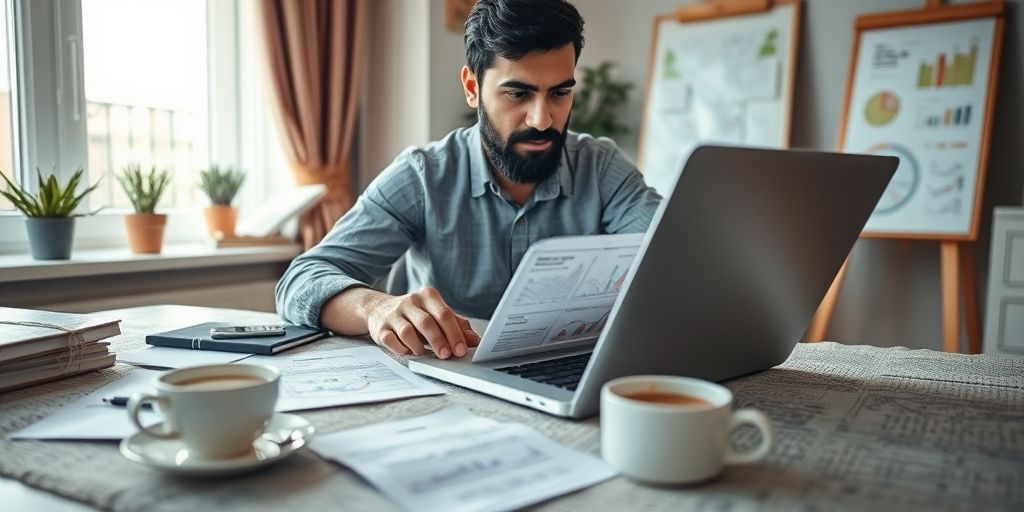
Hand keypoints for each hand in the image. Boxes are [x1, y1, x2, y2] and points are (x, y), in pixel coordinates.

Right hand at [366, 287, 480, 357]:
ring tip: (423, 353)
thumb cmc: (415, 315)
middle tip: (446, 355)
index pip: (444, 314)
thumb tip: (474, 340)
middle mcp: (410, 301)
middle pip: (427, 323)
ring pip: (407, 332)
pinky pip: (391, 340)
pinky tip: (407, 350)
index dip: (454, 334)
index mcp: (428, 296)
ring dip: (418, 347)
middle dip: (438, 341)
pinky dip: (401, 349)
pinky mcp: (380, 327)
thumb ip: (457, 326)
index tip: (460, 350)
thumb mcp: (437, 315)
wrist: (379, 310)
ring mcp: (393, 314)